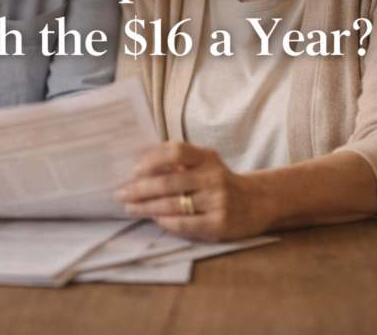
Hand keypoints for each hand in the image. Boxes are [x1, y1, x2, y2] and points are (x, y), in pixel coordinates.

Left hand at [116, 141, 268, 241]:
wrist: (255, 202)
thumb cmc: (218, 180)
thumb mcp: (204, 163)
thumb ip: (178, 160)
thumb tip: (140, 162)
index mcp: (207, 157)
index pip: (177, 152)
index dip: (153, 159)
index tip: (134, 169)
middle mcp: (213, 177)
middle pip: (168, 182)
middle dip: (139, 188)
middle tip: (121, 192)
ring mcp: (217, 201)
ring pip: (172, 204)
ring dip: (146, 206)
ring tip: (131, 206)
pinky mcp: (218, 223)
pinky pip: (183, 223)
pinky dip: (164, 221)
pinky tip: (154, 218)